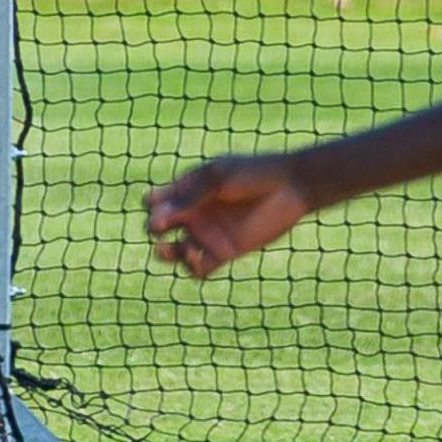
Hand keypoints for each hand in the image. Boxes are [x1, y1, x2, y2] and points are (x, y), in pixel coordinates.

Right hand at [147, 153, 315, 278]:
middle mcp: (194, 214)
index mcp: (188, 190)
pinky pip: (198, 269)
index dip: (151, 205)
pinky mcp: (225, 252)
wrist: (290, 187)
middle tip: (161, 226)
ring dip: (165, 254)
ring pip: (174, 252)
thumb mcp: (218, 177)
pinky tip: (195, 255)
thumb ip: (191, 195)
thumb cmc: (254, 173)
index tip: (158, 203)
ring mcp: (208, 234)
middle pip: (158, 227)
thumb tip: (160, 216)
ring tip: (170, 248)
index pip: (155, 201)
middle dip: (153, 228)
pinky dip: (191, 266)